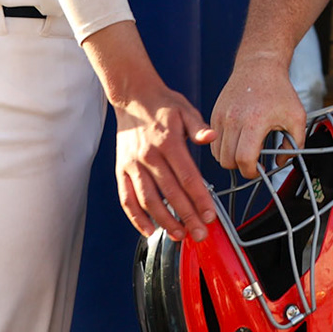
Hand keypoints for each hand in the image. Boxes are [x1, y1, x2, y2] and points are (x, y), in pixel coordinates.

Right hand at [115, 81, 217, 239]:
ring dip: (164, 221)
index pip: (187, 177)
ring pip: (148, 200)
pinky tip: (149, 230)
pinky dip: (136, 217)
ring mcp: (132, 164)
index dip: (199, 199)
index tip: (210, 215)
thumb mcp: (186, 109)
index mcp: (168, 141)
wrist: (132, 96)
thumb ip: (199, 127)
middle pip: (170, 193)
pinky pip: (126, 198)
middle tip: (199, 234)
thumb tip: (212, 137)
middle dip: (186, 216)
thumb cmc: (163, 104)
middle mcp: (149, 155)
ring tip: (179, 235)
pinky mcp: (121, 169)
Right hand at [210, 55, 305, 177]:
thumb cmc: (279, 90)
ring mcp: (221, 116)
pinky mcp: (214, 114)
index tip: (260, 168)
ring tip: (244, 149)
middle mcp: (234, 120)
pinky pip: (212, 141)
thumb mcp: (297, 116)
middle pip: (227, 160)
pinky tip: (237, 140)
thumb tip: (281, 161)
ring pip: (216, 153)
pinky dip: (222, 146)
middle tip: (253, 159)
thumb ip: (295, 143)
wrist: (260, 65)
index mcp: (254, 122)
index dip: (252, 171)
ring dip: (229, 157)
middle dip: (240, 166)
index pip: (244, 159)